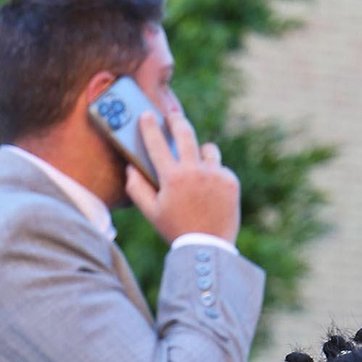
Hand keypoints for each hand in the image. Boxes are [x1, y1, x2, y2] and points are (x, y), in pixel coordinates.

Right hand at [124, 105, 240, 245]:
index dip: (149, 126)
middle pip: (186, 133)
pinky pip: (220, 168)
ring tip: (196, 168)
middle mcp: (195, 171)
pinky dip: (213, 174)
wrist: (208, 247)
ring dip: (200, 153)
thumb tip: (131, 168)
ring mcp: (215, 174)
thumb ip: (137, 188)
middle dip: (177, 121)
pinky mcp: (230, 181)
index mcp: (172, 178)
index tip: (147, 114)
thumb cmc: (175, 230)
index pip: (157, 143)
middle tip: (173, 116)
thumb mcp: (151, 212)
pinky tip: (209, 192)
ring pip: (207, 150)